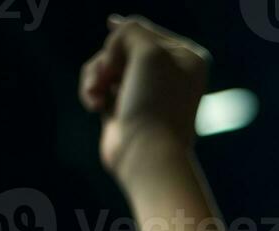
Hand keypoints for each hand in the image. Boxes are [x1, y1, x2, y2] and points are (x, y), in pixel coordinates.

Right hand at [78, 14, 210, 182]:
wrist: (146, 154)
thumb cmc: (155, 103)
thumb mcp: (148, 51)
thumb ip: (131, 31)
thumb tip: (116, 29)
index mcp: (187, 58)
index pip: (141, 29)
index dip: (123, 39)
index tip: (123, 58)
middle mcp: (169, 73)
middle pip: (121, 46)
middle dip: (108, 58)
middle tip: (110, 75)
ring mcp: (145, 91)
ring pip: (106, 63)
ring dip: (95, 74)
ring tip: (96, 94)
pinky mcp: (123, 107)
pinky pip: (97, 84)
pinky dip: (91, 90)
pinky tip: (94, 106)